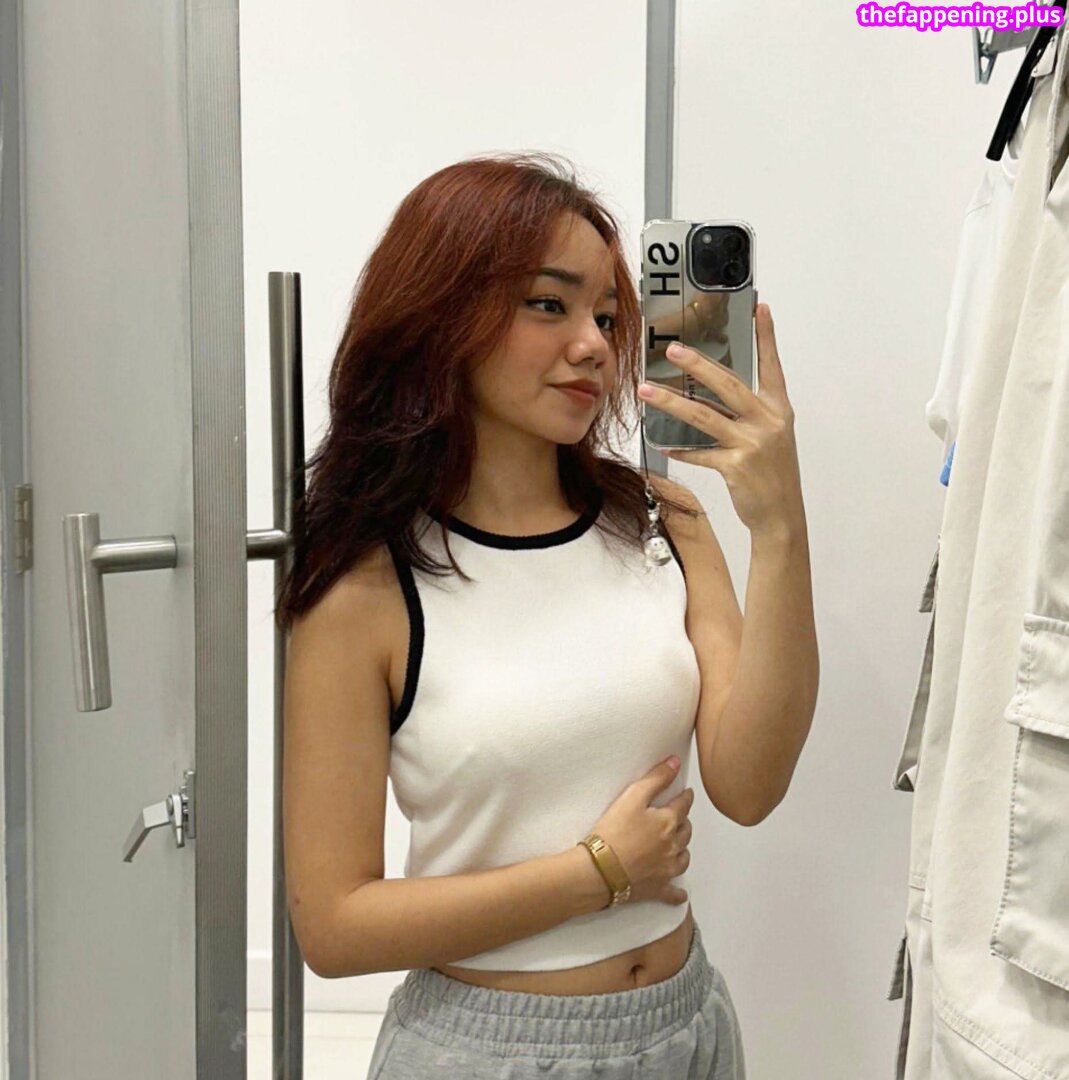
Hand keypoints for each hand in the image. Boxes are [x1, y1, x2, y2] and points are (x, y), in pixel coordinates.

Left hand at [638, 302, 803, 535]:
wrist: (782, 516)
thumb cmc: (773, 474)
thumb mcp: (770, 437)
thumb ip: (747, 413)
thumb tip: (710, 394)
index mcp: (778, 409)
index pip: (772, 366)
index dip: (767, 337)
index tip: (760, 309)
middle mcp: (767, 421)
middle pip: (727, 384)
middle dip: (697, 365)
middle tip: (673, 350)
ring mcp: (752, 443)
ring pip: (704, 416)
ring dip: (671, 403)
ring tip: (647, 391)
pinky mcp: (736, 466)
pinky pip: (700, 453)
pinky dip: (680, 449)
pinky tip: (663, 443)